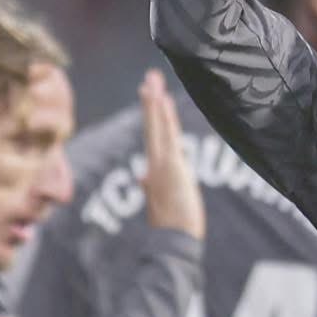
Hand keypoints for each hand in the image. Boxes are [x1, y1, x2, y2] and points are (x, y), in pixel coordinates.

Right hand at [139, 70, 204, 240]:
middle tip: (150, 76)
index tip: (154, 95)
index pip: (158, 136)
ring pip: (158, 127)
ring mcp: (162, 163)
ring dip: (155, 102)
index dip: (156, 115)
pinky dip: (162, 117)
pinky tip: (161, 100)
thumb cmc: (174, 226)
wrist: (174, 240)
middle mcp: (158, 163)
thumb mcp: (164, 202)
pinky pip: (165, 135)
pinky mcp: (169, 165)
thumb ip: (152, 186)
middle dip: (152, 101)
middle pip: (154, 126)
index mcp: (158, 169)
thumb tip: (142, 177)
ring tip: (152, 80)